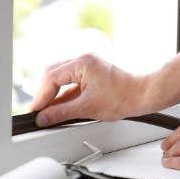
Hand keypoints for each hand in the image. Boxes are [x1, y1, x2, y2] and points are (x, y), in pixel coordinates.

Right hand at [30, 53, 145, 126]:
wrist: (143, 96)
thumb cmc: (123, 97)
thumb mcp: (87, 108)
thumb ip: (61, 113)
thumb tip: (44, 117)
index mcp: (82, 63)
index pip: (51, 78)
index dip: (41, 97)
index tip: (36, 111)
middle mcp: (83, 61)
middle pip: (52, 75)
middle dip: (44, 95)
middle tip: (39, 112)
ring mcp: (87, 67)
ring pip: (60, 80)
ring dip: (53, 96)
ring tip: (48, 113)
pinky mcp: (91, 75)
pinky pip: (71, 83)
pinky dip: (64, 96)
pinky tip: (60, 108)